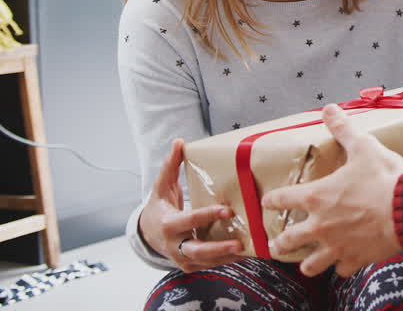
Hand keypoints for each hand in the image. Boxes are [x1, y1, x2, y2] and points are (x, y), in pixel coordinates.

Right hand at [138, 139, 242, 271]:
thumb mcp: (161, 187)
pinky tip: (246, 253)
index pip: (189, 220)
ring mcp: (182, 258)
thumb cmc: (159, 207)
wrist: (148, 233)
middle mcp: (174, 244)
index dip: (207, 215)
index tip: (227, 210)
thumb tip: (178, 142)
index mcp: (168, 224)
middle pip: (197, 250)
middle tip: (239, 242)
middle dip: (218, 248)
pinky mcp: (190, 266)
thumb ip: (170, 166)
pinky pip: (210, 266)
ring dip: (227, 257)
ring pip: (206, 261)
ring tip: (249, 249)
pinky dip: (227, 261)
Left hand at [262, 105, 402, 276]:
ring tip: (306, 261)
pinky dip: (341, 266)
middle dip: (281, 243)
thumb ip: (343, 130)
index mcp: (317, 197)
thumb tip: (329, 109)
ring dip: (306, 262)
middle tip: (278, 243)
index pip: (282, 199)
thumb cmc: (384, 177)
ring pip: (311, 264)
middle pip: (288, 240)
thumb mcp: (364, 147)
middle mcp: (321, 225)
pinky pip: (341, 269)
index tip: (269, 202)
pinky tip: (343, 262)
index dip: (272, 200)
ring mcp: (337, 246)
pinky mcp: (356, 258)